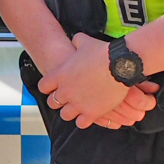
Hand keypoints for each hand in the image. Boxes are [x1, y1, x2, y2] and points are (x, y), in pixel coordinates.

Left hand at [37, 33, 157, 127]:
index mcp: (59, 75)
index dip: (49, 87)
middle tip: (65, 99)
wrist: (120, 65)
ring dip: (70, 112)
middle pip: (52, 103)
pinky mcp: (92, 113)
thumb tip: (76, 40)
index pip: (43, 87)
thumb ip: (76, 42)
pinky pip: (81, 124)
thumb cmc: (102, 53)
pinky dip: (83, 121)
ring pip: (65, 115)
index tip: (54, 87)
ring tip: (76, 109)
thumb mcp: (84, 42)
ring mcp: (78, 104)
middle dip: (58, 101)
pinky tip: (88, 115)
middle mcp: (65, 91)